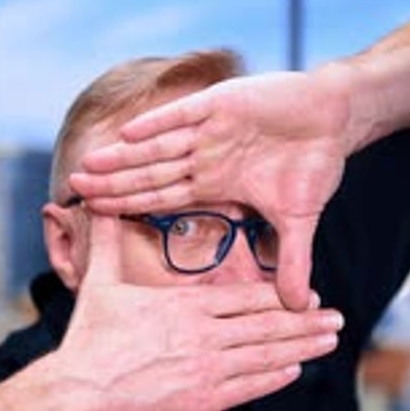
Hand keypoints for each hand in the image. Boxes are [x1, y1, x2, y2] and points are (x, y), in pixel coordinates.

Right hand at [56, 214, 343, 410]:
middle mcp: (205, 333)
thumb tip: (97, 207)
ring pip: (266, 353)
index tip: (308, 295)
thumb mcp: (100, 284)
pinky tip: (296, 371)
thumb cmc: (90, 339)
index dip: (281, 296)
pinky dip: (275, 378)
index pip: (247, 297)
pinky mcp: (203, 399)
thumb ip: (107, 243)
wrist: (81, 390)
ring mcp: (208, 367)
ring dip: (302, 347)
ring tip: (330, 341)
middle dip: (306, 321)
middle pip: (267, 324)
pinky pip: (249, 386)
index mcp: (187, 305)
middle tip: (338, 318)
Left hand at [70, 65, 355, 309]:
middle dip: (114, 183)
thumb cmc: (313, 165)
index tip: (98, 215)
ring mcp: (211, 130)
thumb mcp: (298, 220)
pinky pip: (184, 115)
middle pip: (151, 173)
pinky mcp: (223, 104)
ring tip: (89, 166)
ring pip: (158, 146)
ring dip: (124, 157)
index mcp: (215, 182)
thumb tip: (298, 306)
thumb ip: (292, 261)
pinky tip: (128, 134)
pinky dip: (159, 124)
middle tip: (75, 189)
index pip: (164, 196)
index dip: (131, 204)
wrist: (335, 120)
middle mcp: (205, 156)